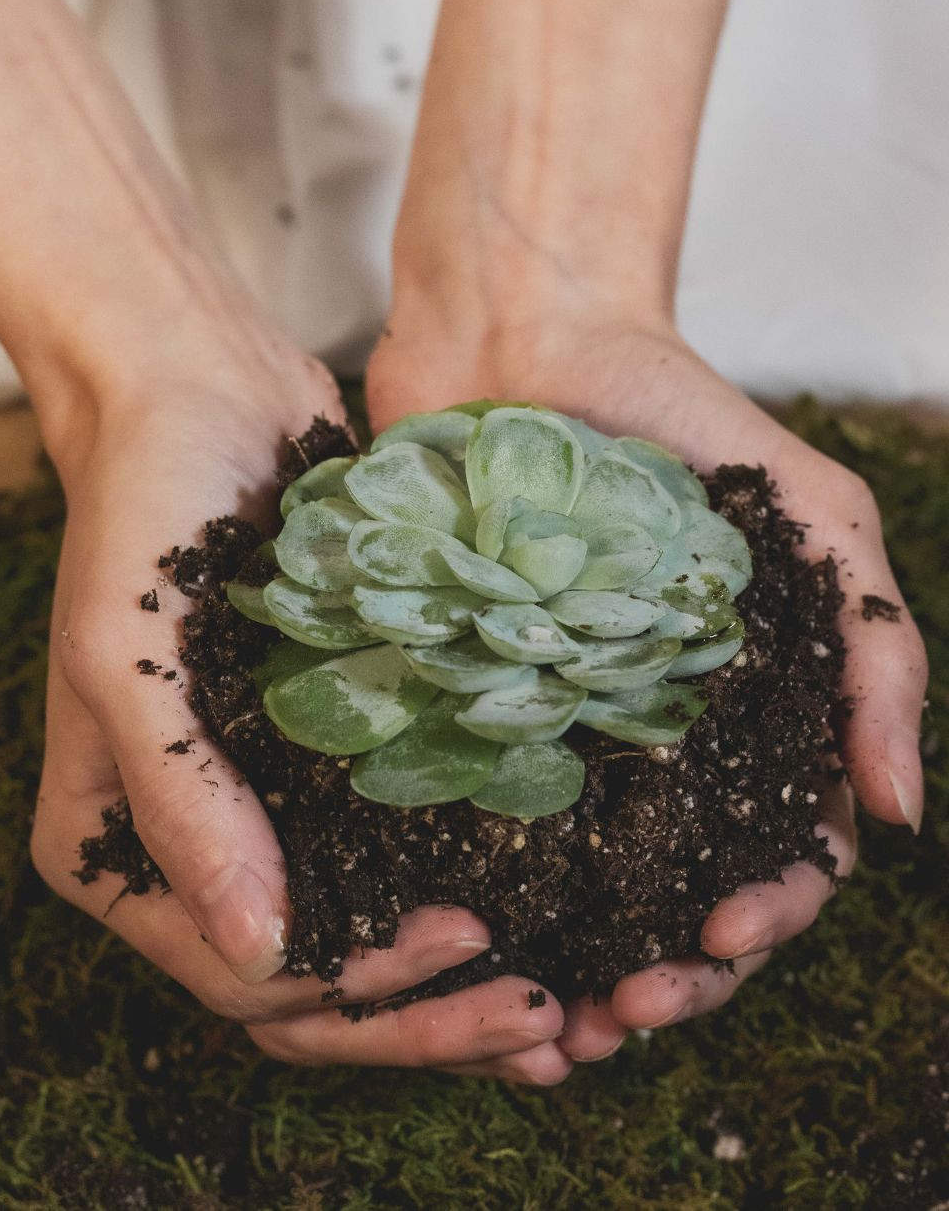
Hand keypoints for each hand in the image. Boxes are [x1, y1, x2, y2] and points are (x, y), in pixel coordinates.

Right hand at [30, 328, 568, 1078]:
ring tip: (566, 1007)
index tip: (469, 949)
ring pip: (364, 938)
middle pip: (310, 987)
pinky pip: (398, 854)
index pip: (237, 976)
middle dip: (420, 1018)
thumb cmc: (138, 515)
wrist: (198, 397)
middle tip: (541, 1019)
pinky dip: (464, 896)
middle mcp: (192, 847)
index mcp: (114, 848)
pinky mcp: (332, 752)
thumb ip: (179, 802)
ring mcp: (266, 804)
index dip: (354, 992)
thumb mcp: (125, 656)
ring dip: (452, 991)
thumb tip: (255, 952)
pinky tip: (551, 918)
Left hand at [367, 308, 925, 1064]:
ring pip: (576, 884)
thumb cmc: (680, 417)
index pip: (779, 850)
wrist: (529, 340)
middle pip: (673, 892)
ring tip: (543, 1022)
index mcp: (749, 713)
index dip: (762, 914)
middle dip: (663, 971)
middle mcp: (657, 739)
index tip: (714, 938)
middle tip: (615, 1015)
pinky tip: (465, 939)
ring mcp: (560, 726)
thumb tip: (896, 811)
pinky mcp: (471, 699)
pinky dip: (482, 889)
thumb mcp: (815, 517)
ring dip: (569, 962)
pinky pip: (475, 813)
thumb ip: (876, 650)